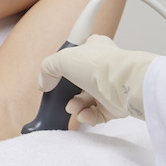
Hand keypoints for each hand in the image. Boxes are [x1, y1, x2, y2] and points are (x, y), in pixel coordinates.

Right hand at [38, 35, 155, 124]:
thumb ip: (47, 69)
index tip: (57, 73)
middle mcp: (103, 67)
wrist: (121, 83)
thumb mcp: (61, 59)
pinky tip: (84, 115)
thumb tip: (43, 83)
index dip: (66, 63)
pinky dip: (87, 116)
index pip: (79, 53)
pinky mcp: (115, 105)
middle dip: (67, 93)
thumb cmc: (98, 64)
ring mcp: (109, 87)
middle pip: (79, 82)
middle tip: (62, 97)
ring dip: (76, 106)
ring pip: (86, 100)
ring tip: (73, 108)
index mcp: (94, 49)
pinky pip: (96, 114)